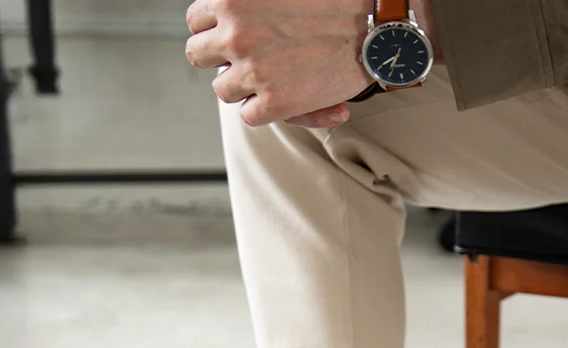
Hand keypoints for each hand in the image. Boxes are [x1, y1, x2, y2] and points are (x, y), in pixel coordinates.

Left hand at [185, 0, 374, 127]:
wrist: (371, 29)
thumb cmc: (333, 3)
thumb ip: (253, 6)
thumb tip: (232, 31)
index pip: (196, 21)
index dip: (215, 30)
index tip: (234, 35)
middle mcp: (235, 33)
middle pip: (199, 55)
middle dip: (221, 59)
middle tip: (248, 59)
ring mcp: (252, 70)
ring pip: (222, 88)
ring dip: (241, 87)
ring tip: (270, 79)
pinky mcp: (272, 102)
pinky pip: (247, 115)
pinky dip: (262, 111)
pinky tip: (286, 96)